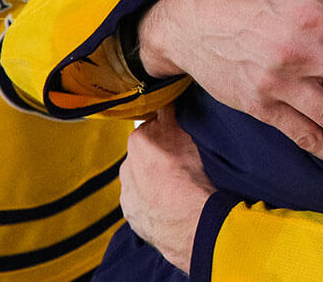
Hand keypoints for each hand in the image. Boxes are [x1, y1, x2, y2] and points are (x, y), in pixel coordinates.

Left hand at [120, 107, 214, 272]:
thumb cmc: (194, 177)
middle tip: (182, 164)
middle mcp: (127, 166)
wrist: (193, 223)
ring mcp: (127, 193)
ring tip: (178, 189)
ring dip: (154, 181)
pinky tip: (169, 205)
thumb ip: (172, 114)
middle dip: (158, 156)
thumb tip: (168, 99)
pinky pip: (140, 203)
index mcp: (139, 140)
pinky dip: (151, 202)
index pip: (153, 126)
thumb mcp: (188, 133)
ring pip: (141, 180)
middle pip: (144, 154)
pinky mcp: (131, 215)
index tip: (180, 137)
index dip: (168, 131)